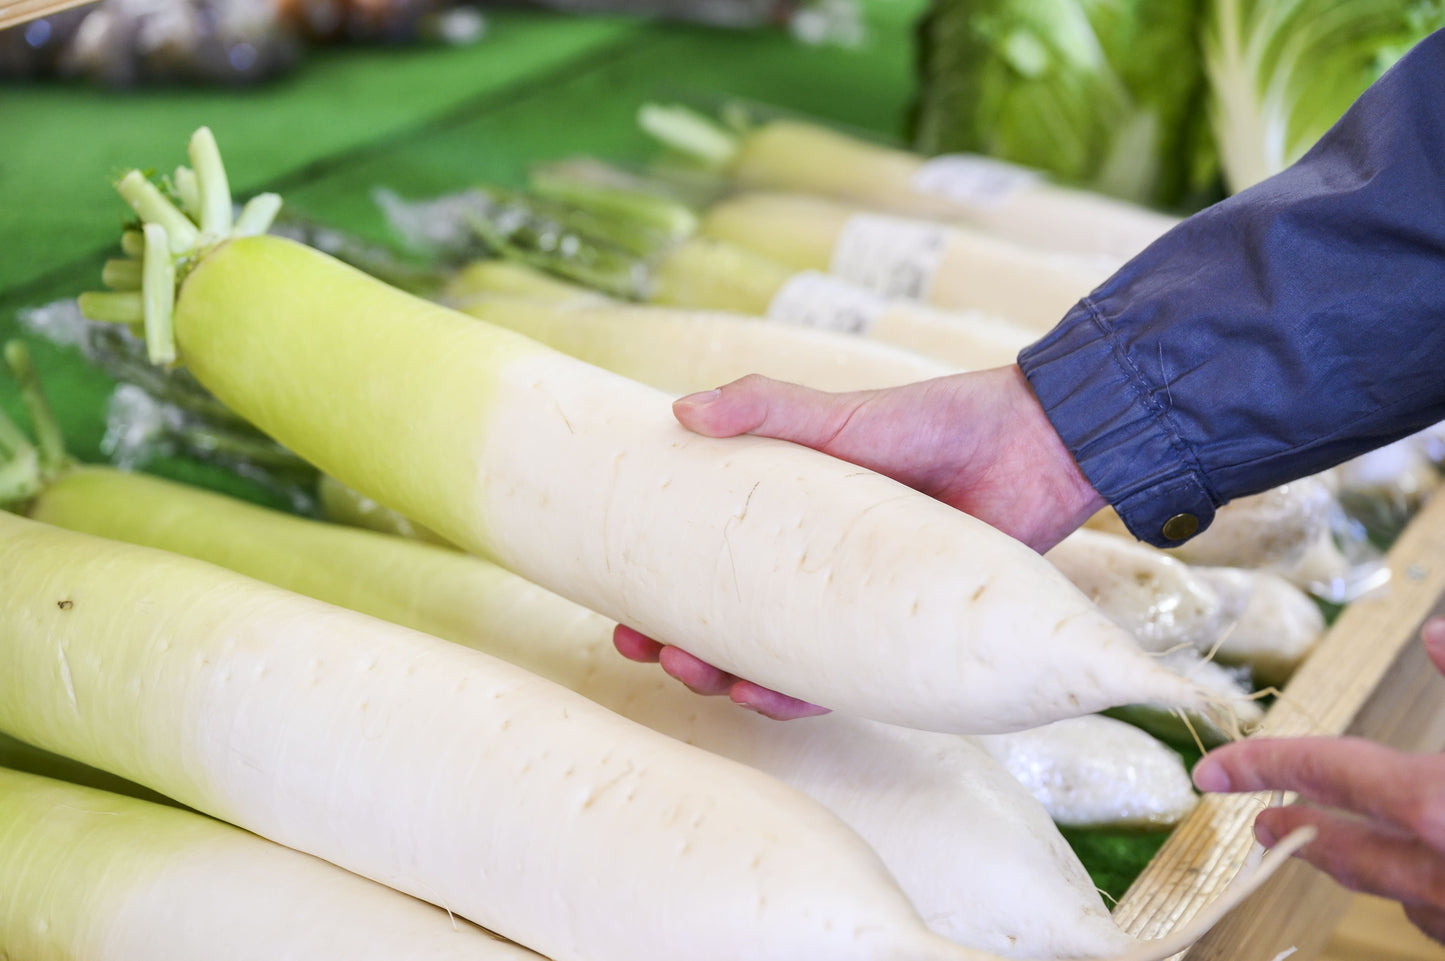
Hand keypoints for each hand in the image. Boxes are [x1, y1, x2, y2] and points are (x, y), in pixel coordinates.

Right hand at [614, 366, 1105, 718]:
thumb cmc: (935, 422)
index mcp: (786, 523)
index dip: (659, 596)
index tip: (619, 611)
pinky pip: (842, 684)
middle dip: (682, 648)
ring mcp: (855, 610)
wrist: (1035, 446)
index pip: (708, 569)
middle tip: (651, 646)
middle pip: (732, 627)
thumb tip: (679, 410)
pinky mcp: (900, 638)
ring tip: (699, 671)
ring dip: (729, 680)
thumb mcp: (839, 414)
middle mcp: (814, 574)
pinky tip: (763, 695)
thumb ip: (766, 407)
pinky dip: (800, 696)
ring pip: (777, 663)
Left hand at [1192, 617, 1444, 944]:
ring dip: (1371, 867)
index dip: (1264, 765)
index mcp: (1434, 806)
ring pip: (1401, 894)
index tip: (1209, 771)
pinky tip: (1433, 874)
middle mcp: (1441, 872)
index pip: (1328, 772)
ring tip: (1338, 848)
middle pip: (1348, 851)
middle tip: (1261, 821)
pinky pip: (1441, 918)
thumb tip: (1434, 631)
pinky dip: (1429, 893)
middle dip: (1302, 832)